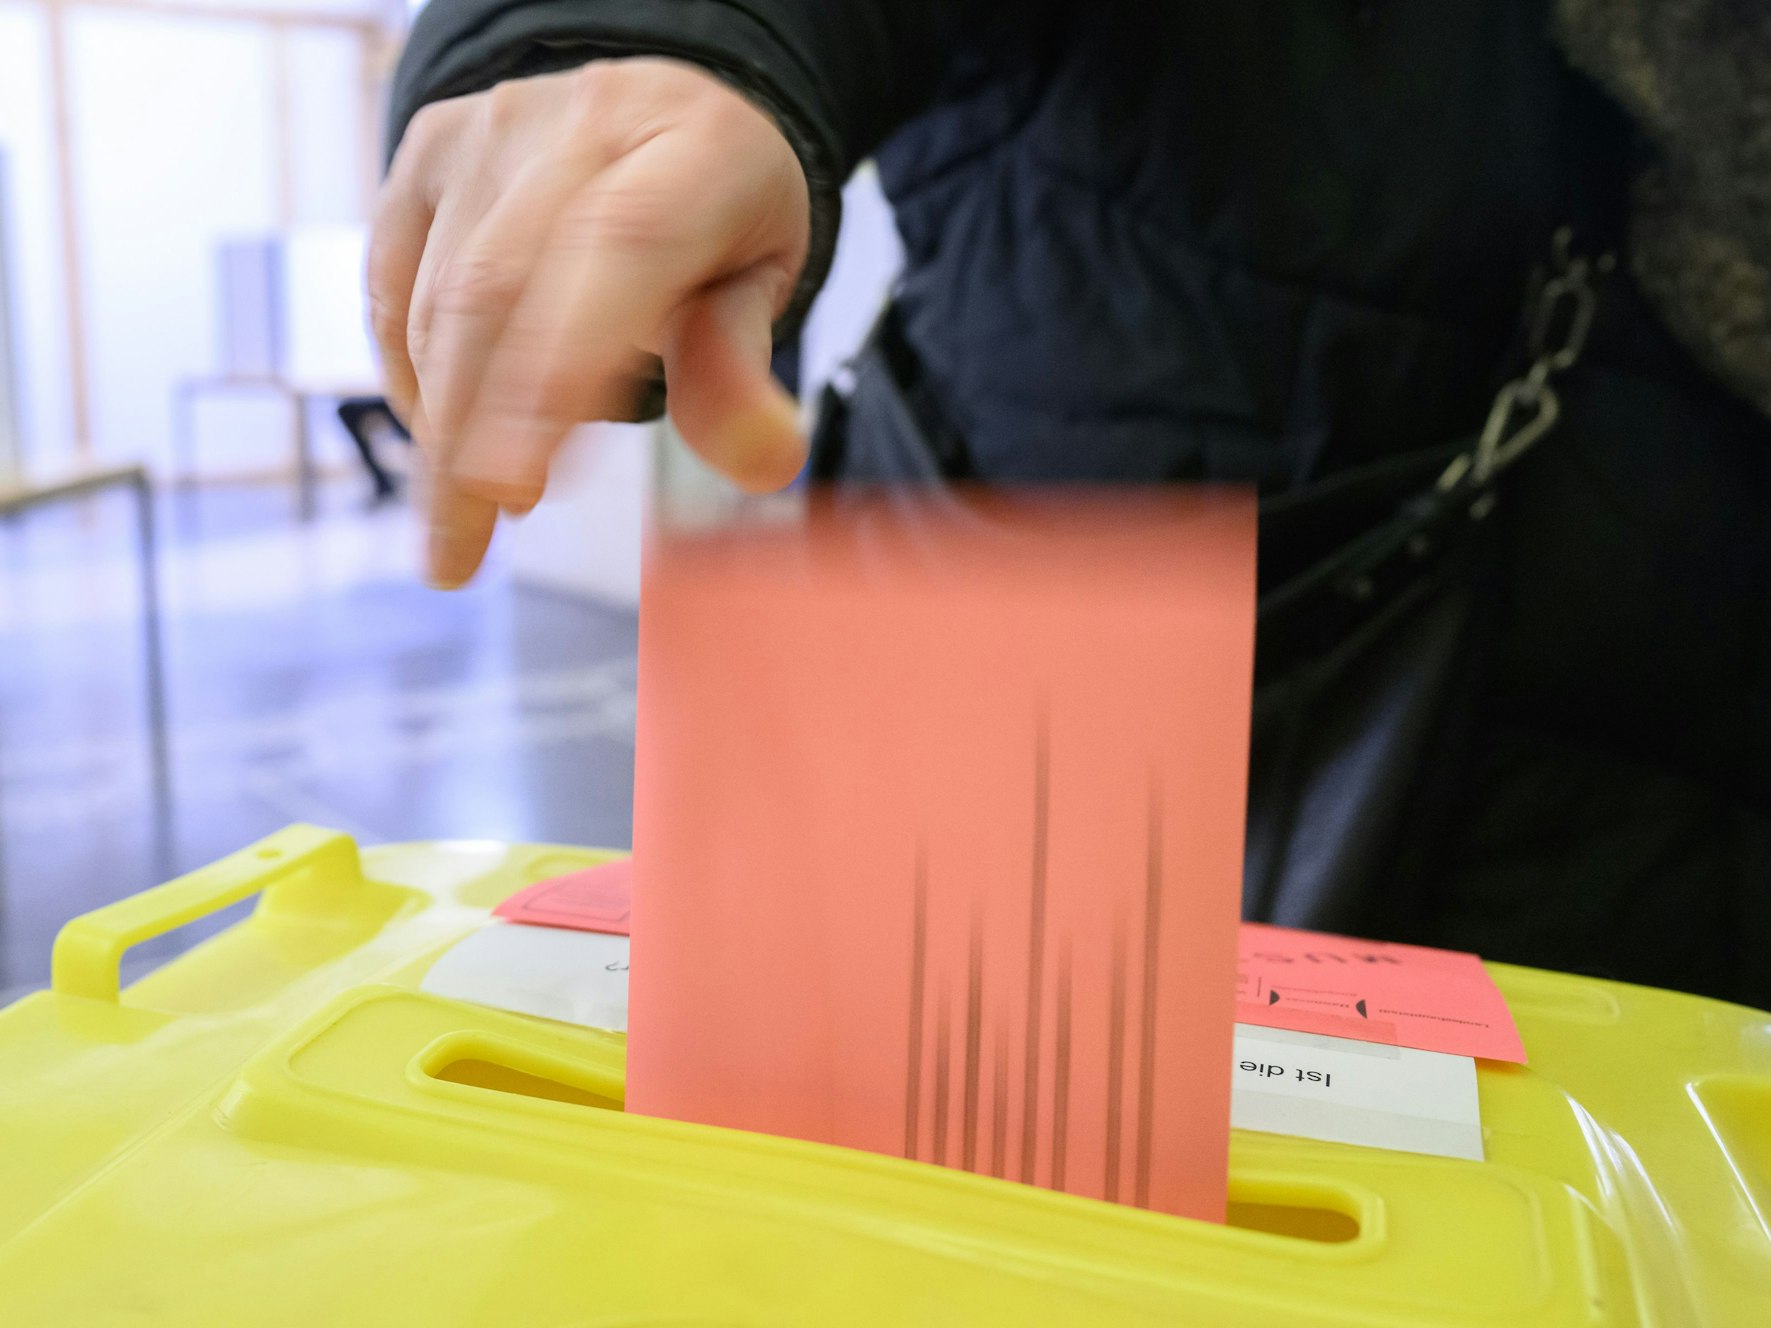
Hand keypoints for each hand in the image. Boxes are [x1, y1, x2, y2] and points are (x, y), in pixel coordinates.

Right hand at [369, 59, 810, 587]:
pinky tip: (443, 439)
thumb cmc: (719, 215)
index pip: (620, 249)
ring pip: (438, 294)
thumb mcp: (762, 284)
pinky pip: (394, 280)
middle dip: (467, 434)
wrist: (668, 105)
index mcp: (696, 152)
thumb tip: (763, 463)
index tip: (514, 484)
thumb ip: (742, 369)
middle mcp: (586, 124)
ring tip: (469, 515)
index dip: (556, 367)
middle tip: (460, 548)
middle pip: (499, 286)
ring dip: (440, 422)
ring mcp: (494, 130)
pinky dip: (410, 375)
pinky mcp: (429, 150)